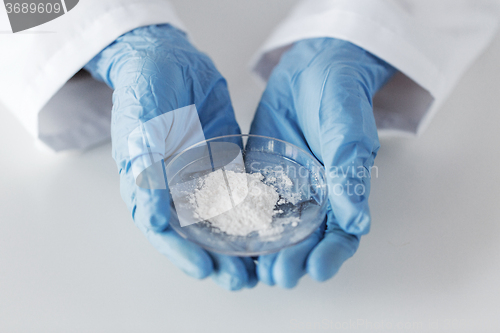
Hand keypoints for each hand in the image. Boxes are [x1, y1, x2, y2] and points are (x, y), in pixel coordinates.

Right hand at [84, 24, 256, 289]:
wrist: (170, 58)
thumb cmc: (145, 88)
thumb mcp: (139, 126)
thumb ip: (146, 168)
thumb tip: (153, 217)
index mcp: (149, 185)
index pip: (165, 230)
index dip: (183, 254)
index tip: (206, 271)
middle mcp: (176, 187)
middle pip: (196, 233)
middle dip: (217, 258)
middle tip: (242, 278)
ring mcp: (202, 175)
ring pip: (221, 218)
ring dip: (238, 242)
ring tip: (260, 263)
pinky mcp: (224, 161)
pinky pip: (240, 190)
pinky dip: (252, 210)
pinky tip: (270, 224)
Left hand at [250, 38, 395, 287]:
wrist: (311, 68)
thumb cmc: (340, 95)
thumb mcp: (348, 130)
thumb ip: (350, 174)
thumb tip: (357, 221)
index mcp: (342, 191)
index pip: (341, 234)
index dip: (331, 255)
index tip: (317, 270)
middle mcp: (314, 196)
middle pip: (306, 239)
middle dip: (294, 260)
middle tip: (278, 275)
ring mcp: (285, 188)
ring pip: (277, 229)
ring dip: (267, 250)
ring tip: (253, 267)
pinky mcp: (260, 175)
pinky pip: (250, 203)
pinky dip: (242, 222)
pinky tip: (228, 235)